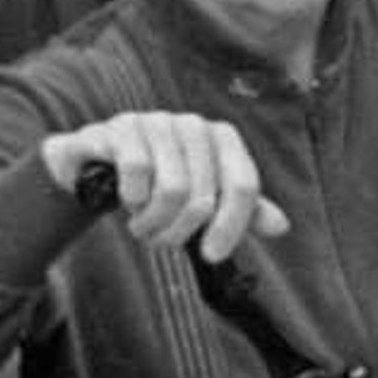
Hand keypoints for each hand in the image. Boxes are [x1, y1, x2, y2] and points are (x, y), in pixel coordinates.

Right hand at [42, 113, 284, 263]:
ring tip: (142, 225)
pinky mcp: (122, 127)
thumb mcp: (201, 198)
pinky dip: (132, 198)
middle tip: (159, 240)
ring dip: (152, 222)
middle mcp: (195, 125)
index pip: (244, 186)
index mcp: (223, 139)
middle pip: (203, 197)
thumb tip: (280, 226)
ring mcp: (157, 122)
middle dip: (178, 232)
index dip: (232, 226)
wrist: (97, 167)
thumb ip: (241, 211)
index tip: (213, 256)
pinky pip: (137, 171)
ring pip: (171, 189)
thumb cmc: (157, 184)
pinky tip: (126, 200)